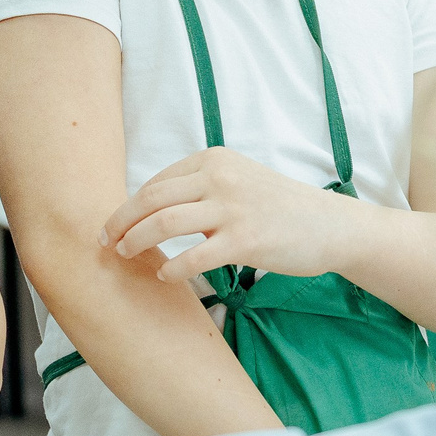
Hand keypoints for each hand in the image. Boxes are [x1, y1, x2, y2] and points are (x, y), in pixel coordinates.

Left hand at [105, 149, 361, 283]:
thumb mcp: (238, 180)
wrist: (330, 225)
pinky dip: (172, 268)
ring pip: (164, 224)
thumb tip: (151, 210)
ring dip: (136, 241)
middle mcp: (219, 177)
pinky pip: (194, 257)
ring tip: (126, 256)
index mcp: (213, 159)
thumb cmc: (280, 207)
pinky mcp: (245, 240)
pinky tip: (164, 276)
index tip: (112, 225)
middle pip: (151, 199)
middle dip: (121, 222)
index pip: (156, 182)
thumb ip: (200, 188)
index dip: (128, 206)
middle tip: (105, 243)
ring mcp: (232, 208)